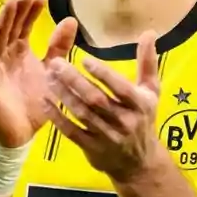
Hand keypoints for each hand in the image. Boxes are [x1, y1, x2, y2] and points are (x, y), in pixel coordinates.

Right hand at [0, 0, 76, 147]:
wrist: (20, 135)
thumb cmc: (33, 104)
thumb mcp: (51, 71)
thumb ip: (58, 48)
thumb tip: (71, 19)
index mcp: (19, 53)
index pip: (23, 27)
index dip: (30, 12)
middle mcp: (5, 56)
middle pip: (9, 28)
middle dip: (17, 11)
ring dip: (3, 20)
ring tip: (11, 3)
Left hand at [44, 30, 162, 180]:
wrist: (139, 163)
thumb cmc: (144, 119)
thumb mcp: (151, 92)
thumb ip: (148, 62)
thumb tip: (149, 32)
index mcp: (140, 105)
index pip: (120, 88)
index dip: (102, 74)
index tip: (84, 60)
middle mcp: (124, 121)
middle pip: (96, 100)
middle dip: (74, 81)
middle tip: (55, 63)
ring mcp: (107, 137)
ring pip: (81, 114)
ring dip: (63, 95)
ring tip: (48, 76)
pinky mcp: (92, 149)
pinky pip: (71, 132)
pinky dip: (57, 117)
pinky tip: (45, 100)